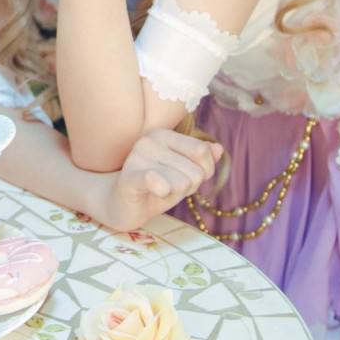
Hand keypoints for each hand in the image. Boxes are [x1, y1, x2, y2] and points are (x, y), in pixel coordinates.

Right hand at [100, 129, 222, 233]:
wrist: (121, 205)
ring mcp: (137, 158)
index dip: (204, 172)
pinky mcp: (129, 178)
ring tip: (158, 193)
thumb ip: (201, 159)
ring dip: (175, 195)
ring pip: (183, 183)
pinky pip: (156, 180)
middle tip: (168, 188)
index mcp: (163, 134)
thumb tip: (218, 149)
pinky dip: (162, 189)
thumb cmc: (155, 187)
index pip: (203, 151)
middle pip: (196, 171)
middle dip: (188, 187)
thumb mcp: (183, 172)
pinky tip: (158, 191)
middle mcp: (150, 141)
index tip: (186, 177)